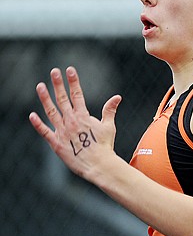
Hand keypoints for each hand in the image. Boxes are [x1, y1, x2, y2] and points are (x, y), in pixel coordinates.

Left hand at [29, 66, 121, 180]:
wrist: (99, 165)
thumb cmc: (105, 146)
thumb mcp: (109, 126)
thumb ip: (109, 110)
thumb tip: (117, 97)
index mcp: (84, 116)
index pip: (77, 94)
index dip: (73, 81)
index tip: (70, 70)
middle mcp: (71, 121)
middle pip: (62, 99)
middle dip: (58, 84)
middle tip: (54, 71)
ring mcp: (62, 132)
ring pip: (51, 112)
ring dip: (45, 98)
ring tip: (40, 86)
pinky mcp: (56, 144)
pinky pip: (44, 132)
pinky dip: (38, 123)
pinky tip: (32, 115)